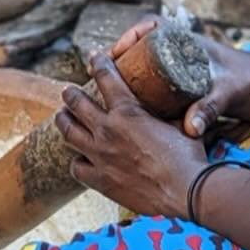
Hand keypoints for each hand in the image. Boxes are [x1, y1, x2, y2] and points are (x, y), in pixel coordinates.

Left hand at [56, 53, 206, 216]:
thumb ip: (167, 109)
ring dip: (64, 121)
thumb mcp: (177, 122)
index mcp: (127, 111)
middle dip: (70, 93)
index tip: (93, 57)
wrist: (186, 192)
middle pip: (76, 103)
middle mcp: (107, 130)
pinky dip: (77, 162)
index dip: (98, 63)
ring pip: (69, 131)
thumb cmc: (187, 156)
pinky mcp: (101, 180)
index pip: (105, 76)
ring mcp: (100, 156)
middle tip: (68, 91)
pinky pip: (77, 168)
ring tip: (62, 117)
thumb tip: (172, 97)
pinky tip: (80, 159)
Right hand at [109, 17, 249, 139]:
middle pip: (144, 51)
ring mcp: (189, 73)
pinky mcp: (195, 90)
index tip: (113, 54)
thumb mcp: (230, 92)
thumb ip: (209, 107)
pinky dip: (150, 99)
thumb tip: (189, 126)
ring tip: (114, 100)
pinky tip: (140, 117)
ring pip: (152, 72)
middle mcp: (185, 55)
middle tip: (104, 80)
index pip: (150, 26)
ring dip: (134, 82)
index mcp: (189, 43)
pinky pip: (164, 90)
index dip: (128, 36)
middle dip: (123, 63)